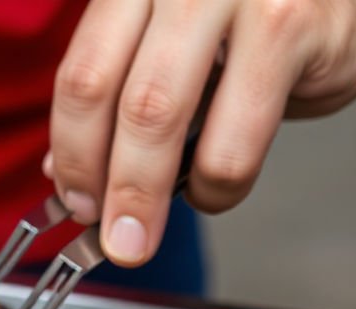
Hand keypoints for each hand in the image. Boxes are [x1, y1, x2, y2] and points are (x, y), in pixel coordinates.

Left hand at [47, 0, 355, 266]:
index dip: (71, 149)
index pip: (81, 73)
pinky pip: (234, 138)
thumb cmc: (266, 7)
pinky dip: (217, 185)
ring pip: (158, 114)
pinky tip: (216, 190)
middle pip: (109, 94)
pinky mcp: (289, 24)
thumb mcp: (179, 37)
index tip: (75, 201)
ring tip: (145, 233)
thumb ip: (125, 88)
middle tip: (108, 238)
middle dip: (100, 183)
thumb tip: (67, 168)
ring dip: (144, 195)